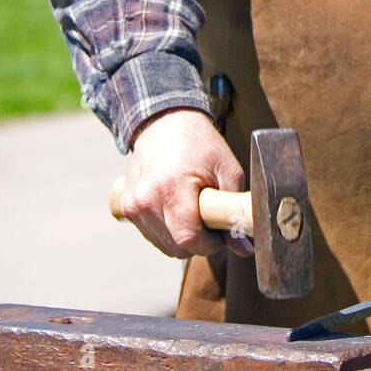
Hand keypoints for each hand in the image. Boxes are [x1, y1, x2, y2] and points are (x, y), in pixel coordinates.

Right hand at [118, 107, 253, 259]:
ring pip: (162, 244)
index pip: (188, 239)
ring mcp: (132, 204)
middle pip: (175, 247)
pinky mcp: (126, 205)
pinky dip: (166, 230)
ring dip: (181, 237)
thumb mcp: (227, 169)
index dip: (210, 244)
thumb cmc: (200, 144)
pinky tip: (176, 208)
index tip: (221, 233)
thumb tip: (244, 249)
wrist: (166, 122)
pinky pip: (150, 234)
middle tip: (210, 220)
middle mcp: (146, 199)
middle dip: (197, 242)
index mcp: (171, 188)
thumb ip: (235, 209)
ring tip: (193, 210)